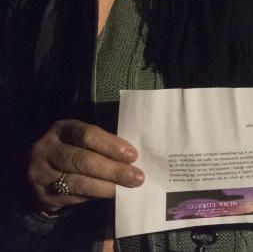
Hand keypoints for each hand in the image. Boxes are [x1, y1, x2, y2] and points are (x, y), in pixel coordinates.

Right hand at [28, 120, 142, 212]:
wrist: (42, 172)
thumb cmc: (73, 149)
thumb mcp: (81, 139)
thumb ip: (102, 143)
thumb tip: (131, 158)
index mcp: (62, 129)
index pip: (87, 135)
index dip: (111, 145)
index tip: (132, 155)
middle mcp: (47, 149)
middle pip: (83, 160)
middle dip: (113, 170)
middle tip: (136, 177)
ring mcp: (42, 173)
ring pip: (78, 182)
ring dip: (106, 187)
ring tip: (126, 189)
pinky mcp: (43, 196)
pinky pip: (73, 197)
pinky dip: (94, 196)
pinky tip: (109, 195)